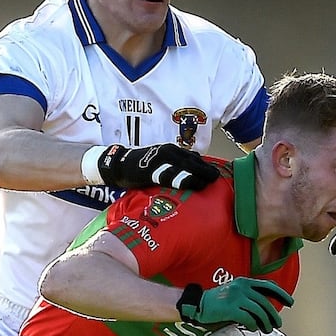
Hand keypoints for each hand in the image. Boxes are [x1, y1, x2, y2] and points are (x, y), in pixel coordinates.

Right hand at [98, 143, 219, 189]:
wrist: (118, 164)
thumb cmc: (140, 166)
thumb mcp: (160, 161)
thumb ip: (174, 167)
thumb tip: (191, 177)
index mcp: (171, 150)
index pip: (193, 157)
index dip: (204, 165)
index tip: (215, 173)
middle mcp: (168, 152)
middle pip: (192, 161)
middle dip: (205, 169)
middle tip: (216, 177)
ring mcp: (160, 160)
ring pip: (184, 166)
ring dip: (198, 174)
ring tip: (208, 182)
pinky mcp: (152, 170)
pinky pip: (171, 175)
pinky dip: (183, 180)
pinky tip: (192, 185)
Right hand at [177, 278, 292, 333]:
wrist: (197, 304)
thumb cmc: (217, 301)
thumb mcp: (235, 293)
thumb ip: (249, 297)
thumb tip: (267, 309)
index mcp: (244, 281)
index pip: (268, 286)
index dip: (281, 294)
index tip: (290, 302)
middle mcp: (242, 287)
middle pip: (265, 302)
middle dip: (274, 314)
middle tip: (277, 324)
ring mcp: (236, 297)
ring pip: (259, 311)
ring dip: (265, 323)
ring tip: (266, 329)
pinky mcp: (230, 308)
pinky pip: (248, 319)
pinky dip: (253, 325)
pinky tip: (252, 328)